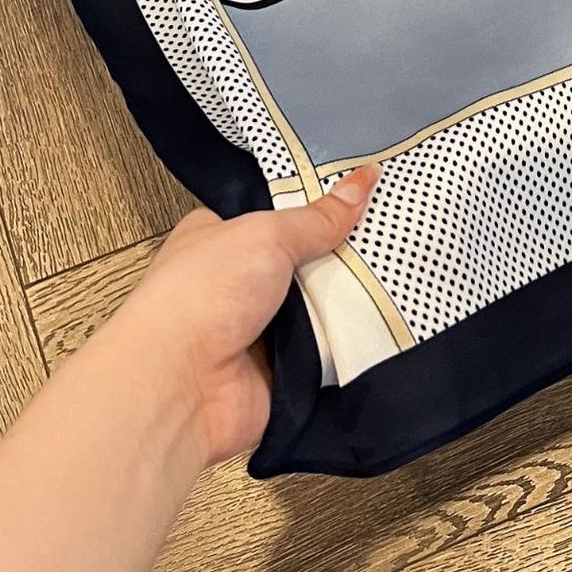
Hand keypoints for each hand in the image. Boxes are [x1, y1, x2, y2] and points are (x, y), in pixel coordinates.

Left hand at [97, 165, 380, 467]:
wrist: (180, 387)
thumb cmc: (196, 299)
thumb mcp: (266, 235)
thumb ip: (317, 217)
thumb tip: (360, 183)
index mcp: (219, 238)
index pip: (277, 214)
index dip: (316, 206)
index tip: (361, 194)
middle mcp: (236, 284)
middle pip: (305, 261)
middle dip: (338, 255)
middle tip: (386, 234)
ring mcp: (258, 330)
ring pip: (320, 305)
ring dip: (344, 300)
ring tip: (391, 275)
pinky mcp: (279, 369)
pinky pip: (326, 349)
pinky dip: (345, 342)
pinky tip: (373, 323)